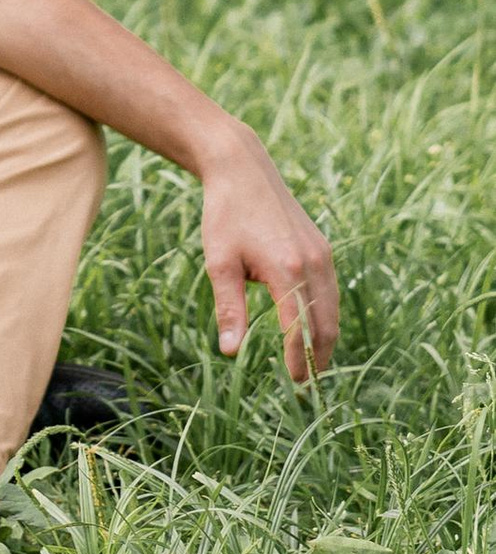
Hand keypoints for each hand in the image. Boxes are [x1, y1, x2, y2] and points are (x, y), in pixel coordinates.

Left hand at [201, 128, 338, 380]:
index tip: (295, 383)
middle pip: (325, 324)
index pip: (299, 328)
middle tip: (307, 383)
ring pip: (333, 309)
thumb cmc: (225, 216)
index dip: (298, 358)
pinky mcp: (322, 248)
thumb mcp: (219, 263)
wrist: (242, 169)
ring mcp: (322, 254)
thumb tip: (231, 353)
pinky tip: (313, 327)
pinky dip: (326, 314)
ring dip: (326, 338)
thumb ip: (229, 309)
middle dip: (319, 356)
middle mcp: (312, 263)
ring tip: (312, 362)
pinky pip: (331, 291)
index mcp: (287, 270)